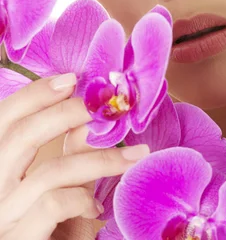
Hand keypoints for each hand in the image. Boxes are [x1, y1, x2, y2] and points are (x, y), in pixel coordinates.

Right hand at [0, 74, 148, 238]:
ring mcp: (1, 216)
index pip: (4, 118)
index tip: (71, 80)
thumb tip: (92, 116)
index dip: (34, 95)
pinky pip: (53, 204)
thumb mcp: (60, 186)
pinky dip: (82, 198)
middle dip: (67, 114)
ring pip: (50, 171)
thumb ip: (70, 154)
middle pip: (20, 136)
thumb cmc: (53, 228)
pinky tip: (95, 207)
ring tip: (134, 156)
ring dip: (100, 159)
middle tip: (104, 107)